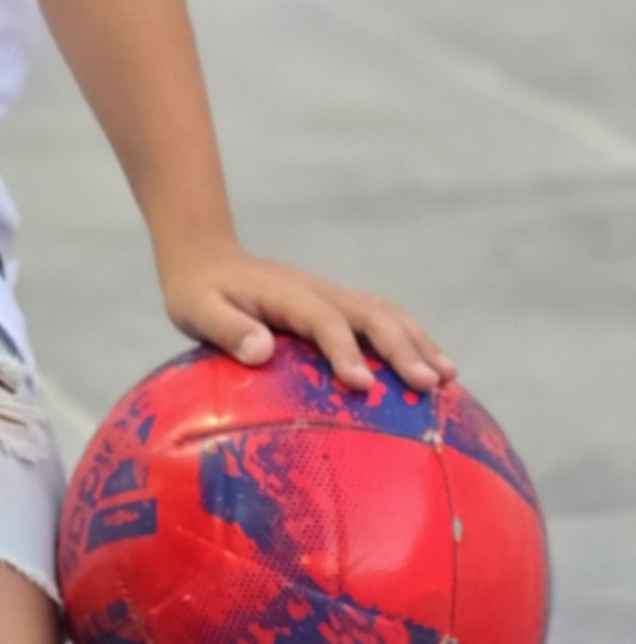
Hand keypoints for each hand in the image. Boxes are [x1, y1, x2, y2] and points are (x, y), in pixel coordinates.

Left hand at [157, 235, 455, 394]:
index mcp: (286, 294)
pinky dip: (410, 339)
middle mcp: (317, 290)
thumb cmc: (197, 292)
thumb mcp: (196, 310)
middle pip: (371, 313)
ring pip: (384, 313)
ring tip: (448, 378)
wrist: (206, 257)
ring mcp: (330, 295)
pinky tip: (430, 368)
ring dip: (417, 342)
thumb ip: (225, 329)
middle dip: (403, 348)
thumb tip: (261, 350)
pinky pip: (380, 319)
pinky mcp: (335, 305)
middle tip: (430, 386)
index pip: (324, 321)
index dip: (345, 351)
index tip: (364, 385)